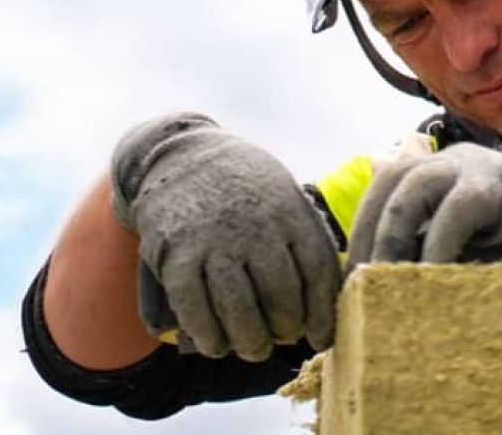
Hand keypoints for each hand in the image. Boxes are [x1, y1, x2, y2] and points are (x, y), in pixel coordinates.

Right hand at [111, 112, 340, 359]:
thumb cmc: (245, 185)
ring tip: (254, 348)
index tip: (322, 338)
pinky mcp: (175, 254)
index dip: (323, 313)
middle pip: (281, 296)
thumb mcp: (285, 195)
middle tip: (284, 338)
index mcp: (291, 211)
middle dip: (286, 329)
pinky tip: (215, 344)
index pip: (318, 271)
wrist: (181, 153)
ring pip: (238, 309)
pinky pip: (194, 308)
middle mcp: (255, 226)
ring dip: (249, 340)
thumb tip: (327, 299)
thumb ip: (305, 238)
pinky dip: (207, 335)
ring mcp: (213, 241)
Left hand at [346, 143, 501, 270]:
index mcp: (438, 170)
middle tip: (360, 283)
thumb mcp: (465, 243)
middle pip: (391, 180)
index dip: (362, 227)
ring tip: (386, 280)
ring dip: (396, 234)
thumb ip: (429, 244)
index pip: (383, 185)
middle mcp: (452, 160)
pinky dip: (439, 243)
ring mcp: (477, 166)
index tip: (350, 277)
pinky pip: (458, 208)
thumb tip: (377, 280)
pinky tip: (431, 276)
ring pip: (415, 185)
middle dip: (371, 232)